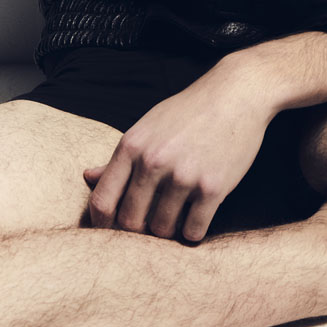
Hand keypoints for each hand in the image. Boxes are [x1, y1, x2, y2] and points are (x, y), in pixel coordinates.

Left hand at [83, 60, 272, 241]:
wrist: (237, 94)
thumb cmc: (190, 111)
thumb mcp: (149, 126)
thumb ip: (121, 157)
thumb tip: (88, 177)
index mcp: (132, 146)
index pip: (102, 201)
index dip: (102, 225)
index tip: (111, 232)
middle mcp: (153, 161)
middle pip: (131, 222)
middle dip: (139, 229)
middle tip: (151, 223)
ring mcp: (184, 175)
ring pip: (162, 229)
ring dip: (169, 229)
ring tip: (178, 216)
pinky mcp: (213, 187)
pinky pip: (193, 231)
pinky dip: (193, 231)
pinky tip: (197, 217)